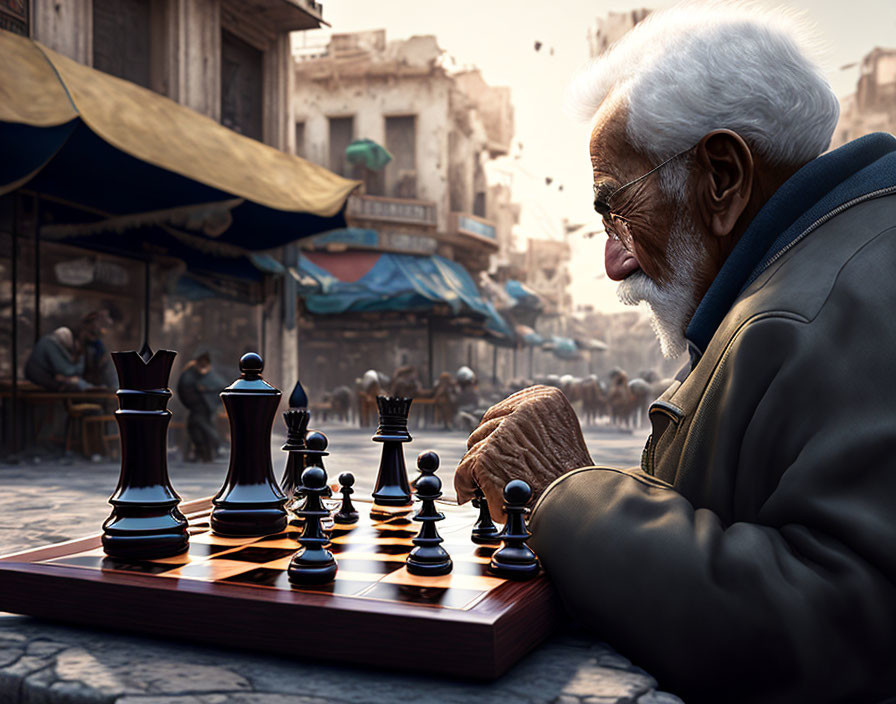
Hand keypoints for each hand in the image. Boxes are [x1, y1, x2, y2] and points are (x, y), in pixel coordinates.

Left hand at [454, 385, 592, 519]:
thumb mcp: (562, 438)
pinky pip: (464, 470)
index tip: (498, 444)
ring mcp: (504, 432)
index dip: (499, 431)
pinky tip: (471, 494)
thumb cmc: (572, 481)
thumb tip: (504, 431)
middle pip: (487, 426)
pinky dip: (465, 484)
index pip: (506, 408)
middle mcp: (525, 409)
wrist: (575, 508)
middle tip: (495, 469)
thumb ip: (535, 428)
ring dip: (478, 468)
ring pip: (475, 447)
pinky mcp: (487, 456)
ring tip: (492, 485)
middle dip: (486, 449)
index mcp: (546, 399)